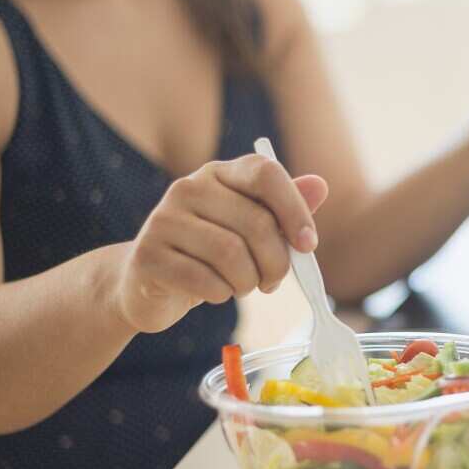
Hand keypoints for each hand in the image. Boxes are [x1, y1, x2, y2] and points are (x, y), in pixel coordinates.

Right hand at [114, 155, 328, 333]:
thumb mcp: (248, 230)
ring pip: (231, 254)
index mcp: (219, 174)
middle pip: (256, 222)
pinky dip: (221, 294)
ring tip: (242, 286)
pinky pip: (204, 280)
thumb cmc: (209, 254)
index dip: (294, 209)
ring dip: (248, 281)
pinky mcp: (148, 255)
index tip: (308, 245)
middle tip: (273, 281)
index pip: (265, 174)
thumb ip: (284, 209)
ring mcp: (164, 219)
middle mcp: (189, 188)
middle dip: (276, 262)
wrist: (147, 283)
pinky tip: (216, 292)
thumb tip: (320, 185)